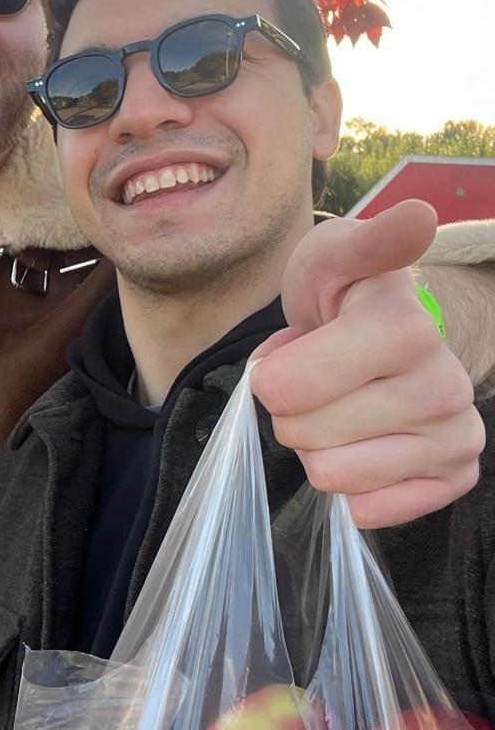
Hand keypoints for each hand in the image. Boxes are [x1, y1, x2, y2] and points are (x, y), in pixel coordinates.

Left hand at [250, 200, 484, 528]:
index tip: (295, 345)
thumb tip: (419, 217)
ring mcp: (455, 436)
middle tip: (316, 376)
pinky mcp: (454, 476)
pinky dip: (351, 484)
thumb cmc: (342, 290)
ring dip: (317, 444)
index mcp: (407, 331)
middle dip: (291, 408)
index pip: (288, 389)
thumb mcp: (335, 254)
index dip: (273, 373)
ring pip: (332, 476)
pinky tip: (363, 442)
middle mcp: (444, 388)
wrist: (372, 326)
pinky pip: (370, 511)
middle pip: (303, 435)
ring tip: (339, 403)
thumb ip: (367, 240)